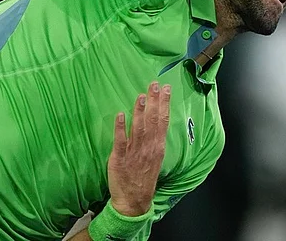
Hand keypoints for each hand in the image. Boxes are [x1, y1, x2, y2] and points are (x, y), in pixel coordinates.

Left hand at [107, 82, 170, 215]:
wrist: (133, 200)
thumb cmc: (144, 178)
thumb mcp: (156, 158)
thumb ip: (154, 140)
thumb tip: (154, 121)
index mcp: (158, 147)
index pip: (163, 121)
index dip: (164, 104)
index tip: (166, 89)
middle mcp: (148, 147)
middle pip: (152, 120)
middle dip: (154, 101)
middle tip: (154, 84)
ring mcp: (134, 152)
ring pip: (138, 128)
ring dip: (139, 111)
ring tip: (141, 95)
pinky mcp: (119, 158)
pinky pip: (120, 141)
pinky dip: (120, 128)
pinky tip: (120, 115)